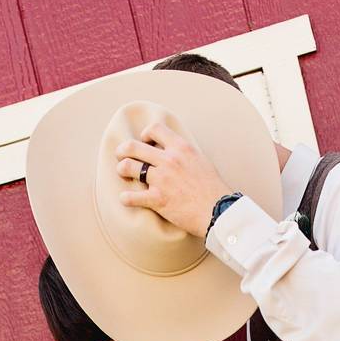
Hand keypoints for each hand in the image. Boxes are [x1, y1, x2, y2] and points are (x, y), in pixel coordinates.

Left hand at [115, 123, 231, 237]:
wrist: (219, 211)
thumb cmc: (213, 189)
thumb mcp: (201, 161)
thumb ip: (185, 154)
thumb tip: (173, 150)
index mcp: (181, 148)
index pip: (155, 129)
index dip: (145, 133)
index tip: (144, 141)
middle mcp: (170, 160)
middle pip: (134, 146)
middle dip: (123, 150)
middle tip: (121, 155)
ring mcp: (162, 179)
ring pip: (128, 167)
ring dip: (122, 169)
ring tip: (122, 172)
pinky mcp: (158, 199)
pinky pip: (131, 197)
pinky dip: (125, 198)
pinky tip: (125, 199)